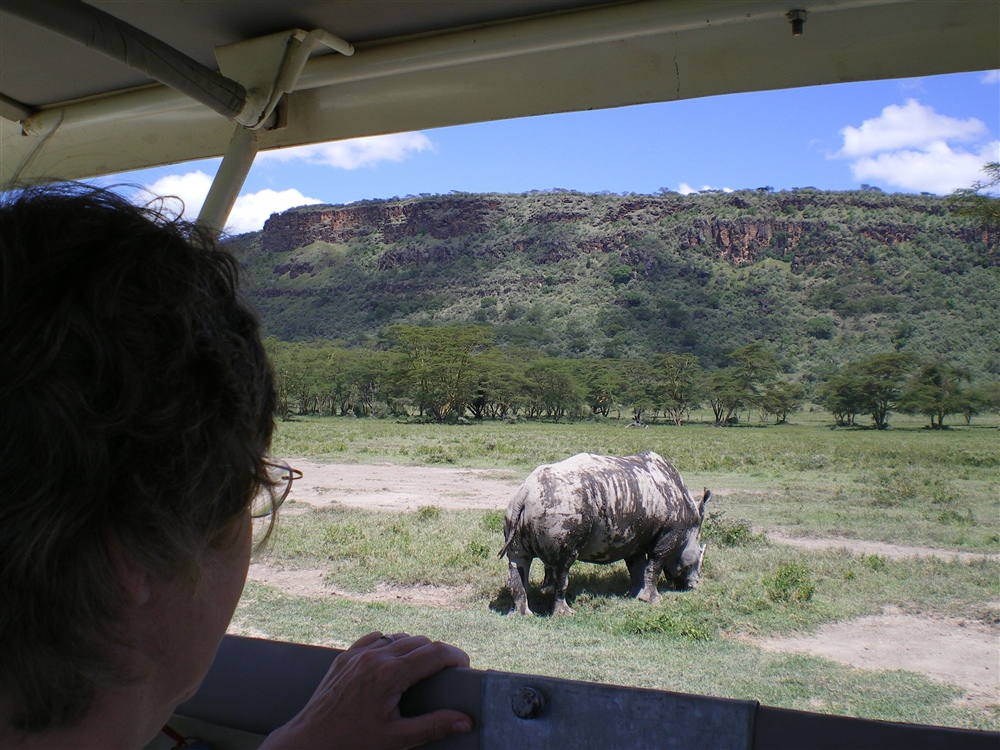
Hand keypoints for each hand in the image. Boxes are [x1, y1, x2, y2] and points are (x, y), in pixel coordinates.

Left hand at [260, 632, 472, 749]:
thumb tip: (464, 720)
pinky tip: (392, 662)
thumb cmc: (350, 743)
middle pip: (419, 641)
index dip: (455, 656)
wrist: (308, 742)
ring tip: (422, 670)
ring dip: (414, 648)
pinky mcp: (344, 657)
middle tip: (446, 674)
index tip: (465, 666)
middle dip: (437, 654)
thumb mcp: (396, 739)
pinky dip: (389, 645)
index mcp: (389, 674)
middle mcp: (374, 656)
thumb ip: (432, 726)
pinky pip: (374, 639)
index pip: (434, 653)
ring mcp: (357, 654)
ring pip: (397, 637)